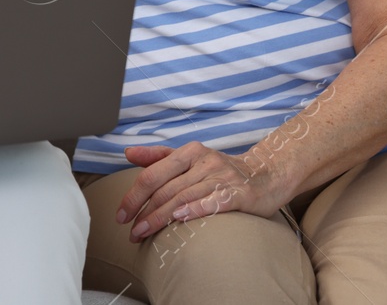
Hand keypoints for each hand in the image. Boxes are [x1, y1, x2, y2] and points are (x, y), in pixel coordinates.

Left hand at [116, 143, 291, 243]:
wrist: (265, 175)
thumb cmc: (221, 170)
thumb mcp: (189, 158)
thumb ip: (159, 157)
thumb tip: (127, 152)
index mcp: (189, 152)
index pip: (153, 174)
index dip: (134, 195)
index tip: (121, 215)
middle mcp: (205, 162)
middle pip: (166, 189)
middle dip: (144, 212)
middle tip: (130, 232)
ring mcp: (223, 177)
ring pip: (183, 198)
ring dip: (160, 218)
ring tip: (143, 234)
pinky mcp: (239, 194)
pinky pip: (213, 202)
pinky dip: (195, 210)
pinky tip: (179, 219)